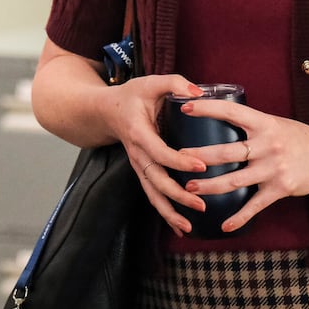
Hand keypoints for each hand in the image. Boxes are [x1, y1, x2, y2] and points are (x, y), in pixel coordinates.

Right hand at [105, 76, 209, 235]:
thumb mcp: (150, 82)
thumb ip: (174, 83)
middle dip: (177, 195)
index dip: (179, 162)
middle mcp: (137, 154)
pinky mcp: (143, 172)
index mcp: (139, 132)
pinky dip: (165, 213)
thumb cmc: (132, 95)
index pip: (159, 152)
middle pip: (155, 180)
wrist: (107, 110)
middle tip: (201, 204)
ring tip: (189, 227)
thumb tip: (198, 92)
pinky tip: (180, 227)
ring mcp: (138, 166)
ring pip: (151, 194)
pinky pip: (152, 195)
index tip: (201, 166)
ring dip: (169, 212)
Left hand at [173, 99, 308, 233]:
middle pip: (227, 151)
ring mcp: (274, 168)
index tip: (184, 107)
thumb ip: (250, 123)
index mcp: (264, 123)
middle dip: (200, 157)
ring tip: (189, 188)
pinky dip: (239, 217)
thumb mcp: (275, 122)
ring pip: (235, 180)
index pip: (230, 112)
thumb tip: (218, 115)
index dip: (206, 109)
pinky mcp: (281, 189)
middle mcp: (267, 145)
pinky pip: (255, 205)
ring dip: (211, 186)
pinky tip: (224, 225)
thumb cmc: (299, 137)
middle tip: (177, 158)